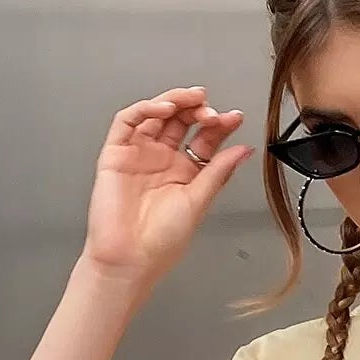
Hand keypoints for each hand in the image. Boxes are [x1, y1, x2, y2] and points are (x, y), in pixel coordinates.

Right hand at [82, 85, 252, 285]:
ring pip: (156, 115)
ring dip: (175, 101)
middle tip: (212, 111)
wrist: (130, 259)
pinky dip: (145, 109)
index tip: (235, 118)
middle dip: (198, 110)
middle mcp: (162, 160)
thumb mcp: (198, 202)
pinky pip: (127, 121)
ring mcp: (139, 154)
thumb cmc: (161, 241)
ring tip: (193, 100)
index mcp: (184, 173)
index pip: (204, 139)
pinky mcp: (116, 153)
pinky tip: (164, 108)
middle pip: (181, 122)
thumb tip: (243, 150)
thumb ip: (218, 172)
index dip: (219, 126)